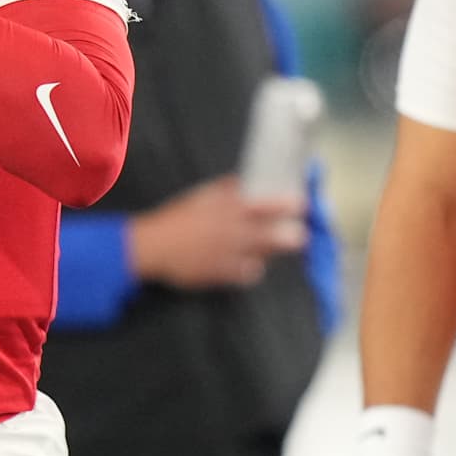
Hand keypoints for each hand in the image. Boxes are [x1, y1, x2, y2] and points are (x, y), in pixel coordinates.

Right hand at [128, 174, 306, 288]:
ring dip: (274, 250)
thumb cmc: (175, 218)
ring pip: (261, 253)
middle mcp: (231, 231)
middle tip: (302, 235)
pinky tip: (255, 266)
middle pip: (268, 233)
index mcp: (225, 209)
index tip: (301, 204)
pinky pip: (246, 273)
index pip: (263, 205)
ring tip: (286, 247)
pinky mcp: (222, 272)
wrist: (153, 246)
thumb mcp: (198, 197)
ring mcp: (228, 253)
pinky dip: (252, 269)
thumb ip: (222, 190)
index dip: (284, 205)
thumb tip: (239, 182)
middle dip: (289, 235)